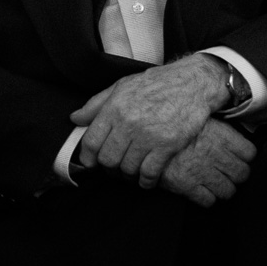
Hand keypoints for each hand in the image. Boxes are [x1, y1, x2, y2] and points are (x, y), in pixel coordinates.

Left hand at [70, 54, 230, 186]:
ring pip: (127, 168)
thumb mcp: (121, 86)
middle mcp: (128, 123)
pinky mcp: (167, 146)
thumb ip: (95, 104)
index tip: (90, 163)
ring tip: (129, 172)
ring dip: (126, 175)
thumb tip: (75, 118)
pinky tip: (145, 179)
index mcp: (114, 108)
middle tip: (112, 168)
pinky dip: (145, 181)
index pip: (91, 142)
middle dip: (107, 168)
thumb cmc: (155, 83)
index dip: (87, 158)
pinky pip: (149, 173)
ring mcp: (148, 136)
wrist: (191, 83)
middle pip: (107, 159)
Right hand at [158, 119, 255, 206]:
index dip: (244, 156)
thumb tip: (226, 116)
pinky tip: (198, 190)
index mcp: (221, 135)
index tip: (237, 156)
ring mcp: (203, 171)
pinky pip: (208, 201)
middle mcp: (215, 154)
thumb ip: (214, 122)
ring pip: (228, 191)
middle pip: (242, 174)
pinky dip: (205, 198)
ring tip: (213, 183)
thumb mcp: (195, 115)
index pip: (250, 152)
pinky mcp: (188, 186)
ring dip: (222, 189)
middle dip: (235, 175)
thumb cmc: (168, 121)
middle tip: (226, 172)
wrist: (142, 133)